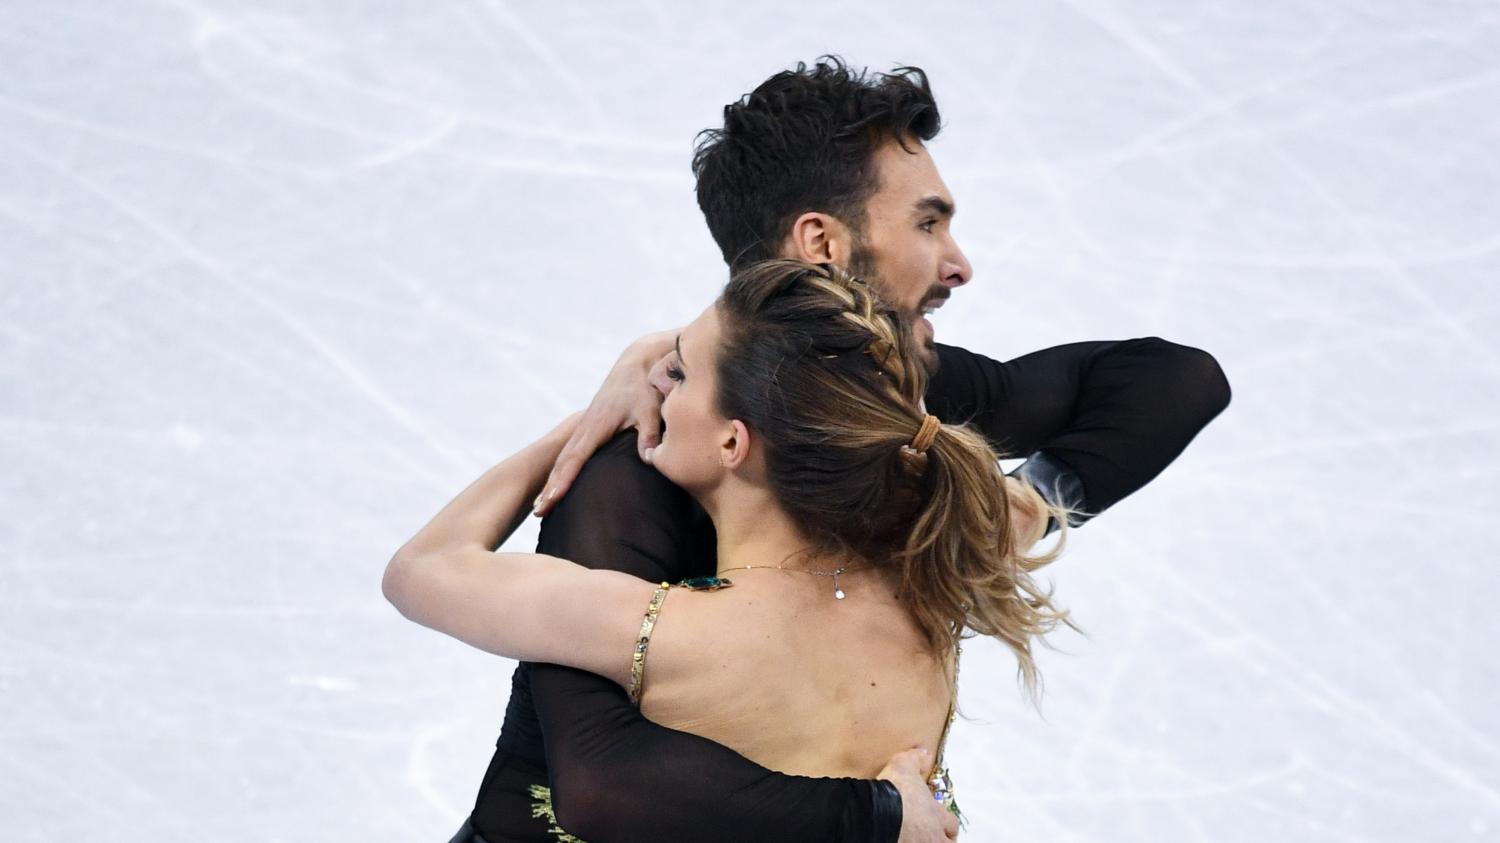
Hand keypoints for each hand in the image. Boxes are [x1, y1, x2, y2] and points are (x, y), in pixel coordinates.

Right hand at [533, 331, 675, 516]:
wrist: (636, 366)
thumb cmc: (645, 388)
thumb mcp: (651, 408)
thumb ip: (650, 433)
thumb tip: (649, 458)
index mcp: (596, 425)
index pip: (575, 457)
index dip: (564, 479)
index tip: (552, 498)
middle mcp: (585, 428)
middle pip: (562, 462)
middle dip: (549, 488)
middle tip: (538, 512)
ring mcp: (584, 428)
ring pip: (563, 459)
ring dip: (550, 482)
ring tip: (539, 507)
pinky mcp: (589, 428)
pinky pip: (570, 454)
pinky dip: (560, 472)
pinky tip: (556, 486)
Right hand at [879, 748, 957, 841]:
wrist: (876, 813)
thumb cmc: (894, 791)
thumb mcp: (904, 765)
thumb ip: (916, 759)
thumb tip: (924, 752)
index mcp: (936, 814)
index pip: (952, 824)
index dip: (947, 824)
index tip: (941, 824)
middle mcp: (933, 836)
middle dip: (944, 840)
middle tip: (935, 837)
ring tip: (918, 840)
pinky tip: (899, 841)